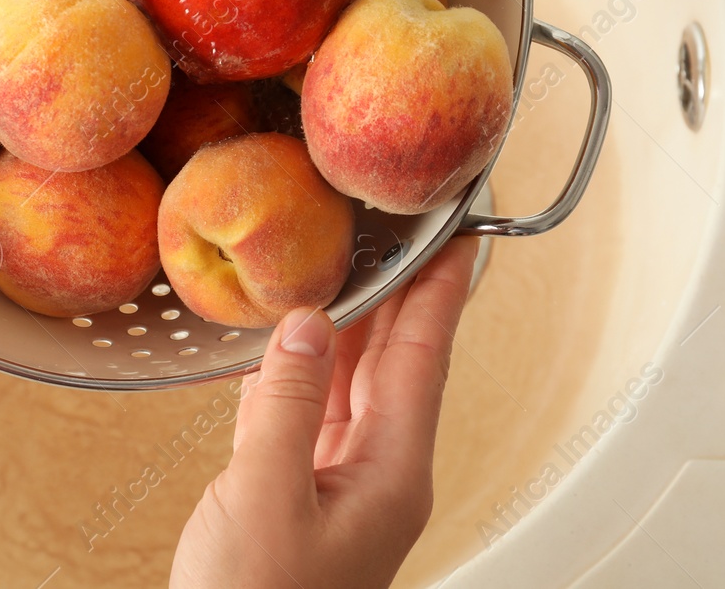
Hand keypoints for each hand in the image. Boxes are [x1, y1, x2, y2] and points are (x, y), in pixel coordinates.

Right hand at [171, 234, 479, 588]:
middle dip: (397, 292)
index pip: (423, 358)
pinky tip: (286, 341)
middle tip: (397, 227)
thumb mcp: (265, 497)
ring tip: (344, 264)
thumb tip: (302, 327)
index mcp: (390, 473)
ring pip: (351, 385)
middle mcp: (376, 473)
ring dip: (346, 325)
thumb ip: (284, 406)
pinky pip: (309, 413)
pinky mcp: (300, 494)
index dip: (440, 291)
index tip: (460, 236)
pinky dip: (299, 369)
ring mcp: (340, 485)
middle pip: (393, 363)